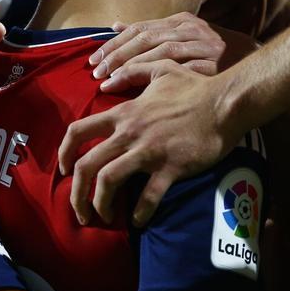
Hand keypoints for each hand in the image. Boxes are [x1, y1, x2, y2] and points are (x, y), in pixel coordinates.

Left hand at [58, 63, 238, 225]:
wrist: (225, 104)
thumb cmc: (195, 88)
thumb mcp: (162, 70)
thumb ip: (133, 72)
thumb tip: (107, 81)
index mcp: (124, 113)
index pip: (78, 131)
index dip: (64, 153)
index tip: (65, 170)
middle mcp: (130, 134)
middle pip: (87, 165)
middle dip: (76, 193)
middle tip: (79, 211)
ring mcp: (149, 152)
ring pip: (108, 181)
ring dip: (100, 205)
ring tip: (104, 217)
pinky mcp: (170, 168)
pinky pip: (148, 197)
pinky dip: (139, 213)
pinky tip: (138, 220)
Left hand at [87, 13, 252, 92]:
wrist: (254, 69)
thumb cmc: (214, 56)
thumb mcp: (184, 36)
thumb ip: (152, 31)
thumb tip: (115, 25)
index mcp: (182, 21)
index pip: (140, 29)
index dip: (114, 44)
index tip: (94, 60)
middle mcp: (192, 31)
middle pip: (146, 39)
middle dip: (118, 56)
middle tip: (96, 73)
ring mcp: (203, 48)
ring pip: (160, 53)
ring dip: (132, 68)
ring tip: (111, 82)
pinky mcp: (212, 67)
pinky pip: (179, 73)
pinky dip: (158, 82)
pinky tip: (141, 93)